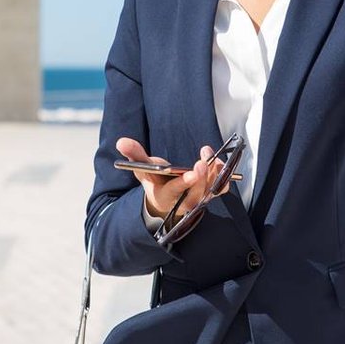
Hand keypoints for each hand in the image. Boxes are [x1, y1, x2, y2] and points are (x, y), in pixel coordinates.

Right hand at [115, 137, 229, 219]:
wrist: (167, 197)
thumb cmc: (155, 180)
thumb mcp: (143, 168)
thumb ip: (134, 155)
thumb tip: (121, 142)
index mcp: (164, 196)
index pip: (175, 191)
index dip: (184, 182)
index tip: (192, 172)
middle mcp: (184, 201)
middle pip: (196, 193)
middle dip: (201, 177)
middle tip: (202, 161)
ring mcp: (198, 199)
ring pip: (210, 190)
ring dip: (213, 172)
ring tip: (209, 154)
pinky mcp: (209, 194)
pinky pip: (221, 188)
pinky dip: (223, 176)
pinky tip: (218, 161)